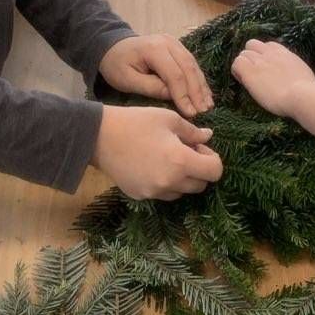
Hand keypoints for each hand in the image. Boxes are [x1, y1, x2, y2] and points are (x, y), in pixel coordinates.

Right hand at [94, 106, 221, 199]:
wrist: (100, 137)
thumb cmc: (137, 122)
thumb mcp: (169, 119)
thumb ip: (192, 132)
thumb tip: (208, 136)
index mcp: (181, 162)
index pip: (215, 172)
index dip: (212, 159)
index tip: (199, 148)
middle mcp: (171, 182)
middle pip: (201, 185)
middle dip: (199, 169)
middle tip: (186, 151)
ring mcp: (154, 192)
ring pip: (182, 192)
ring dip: (183, 178)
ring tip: (168, 158)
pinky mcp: (141, 196)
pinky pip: (163, 193)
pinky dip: (165, 183)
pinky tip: (152, 165)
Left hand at [100, 34, 212, 116]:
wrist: (113, 47)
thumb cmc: (117, 65)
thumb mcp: (127, 80)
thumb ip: (150, 88)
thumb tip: (173, 96)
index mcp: (153, 48)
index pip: (174, 74)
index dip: (183, 95)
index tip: (190, 113)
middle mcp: (168, 42)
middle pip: (188, 68)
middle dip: (197, 92)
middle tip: (203, 111)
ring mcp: (175, 43)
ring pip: (193, 65)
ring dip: (201, 86)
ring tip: (208, 106)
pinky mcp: (178, 47)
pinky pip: (192, 64)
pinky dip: (199, 80)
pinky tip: (205, 94)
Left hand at [232, 39, 314, 116]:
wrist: (301, 96)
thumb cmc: (307, 92)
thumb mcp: (302, 74)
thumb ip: (293, 70)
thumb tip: (293, 77)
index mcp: (285, 53)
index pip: (268, 45)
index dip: (264, 55)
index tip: (265, 68)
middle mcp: (270, 54)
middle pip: (252, 44)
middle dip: (251, 56)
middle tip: (254, 73)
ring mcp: (259, 61)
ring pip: (243, 53)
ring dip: (244, 64)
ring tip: (248, 79)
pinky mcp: (250, 72)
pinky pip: (236, 64)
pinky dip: (237, 71)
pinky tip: (244, 81)